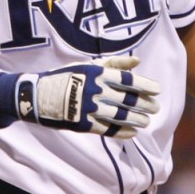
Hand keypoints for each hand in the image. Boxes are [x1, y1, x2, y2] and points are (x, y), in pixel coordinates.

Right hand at [16, 56, 160, 138]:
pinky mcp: (83, 124)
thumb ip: (114, 63)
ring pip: (120, 116)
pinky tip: (132, 132)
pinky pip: (108, 130)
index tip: (157, 90)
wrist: (37, 95)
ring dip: (137, 120)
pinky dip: (122, 132)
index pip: (128, 81)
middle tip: (156, 108)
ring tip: (146, 122)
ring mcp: (89, 109)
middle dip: (145, 105)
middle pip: (127, 100)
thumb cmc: (66, 77)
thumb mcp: (88, 65)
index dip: (145, 86)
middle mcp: (95, 91)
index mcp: (97, 74)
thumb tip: (137, 61)